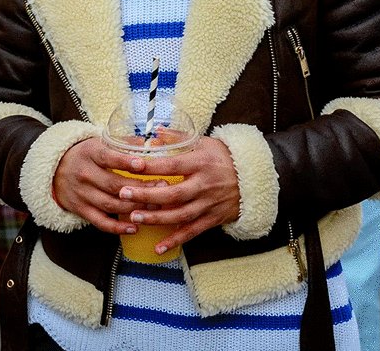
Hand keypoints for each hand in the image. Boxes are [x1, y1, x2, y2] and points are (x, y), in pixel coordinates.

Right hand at [52, 138, 160, 235]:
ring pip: (110, 205)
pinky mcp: (80, 210)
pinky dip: (117, 228)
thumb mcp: (98, 142)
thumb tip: (150, 145)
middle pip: (114, 185)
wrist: (53, 169)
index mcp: (89, 153)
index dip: (126, 162)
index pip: (108, 158)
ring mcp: (82, 194)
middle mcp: (84, 174)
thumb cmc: (85, 154)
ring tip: (155, 207)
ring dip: (134, 208)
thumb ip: (122, 143)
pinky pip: (100, 222)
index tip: (143, 165)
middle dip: (140, 188)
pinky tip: (134, 228)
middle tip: (161, 187)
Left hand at [115, 136, 239, 254]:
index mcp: (200, 163)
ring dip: (156, 219)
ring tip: (134, 218)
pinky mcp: (213, 218)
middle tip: (125, 194)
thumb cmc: (223, 157)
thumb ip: (178, 138)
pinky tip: (158, 248)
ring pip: (180, 215)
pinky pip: (192, 232)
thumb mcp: (203, 142)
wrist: (254, 177)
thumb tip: (154, 132)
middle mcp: (204, 185)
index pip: (173, 165)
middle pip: (173, 193)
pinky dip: (175, 240)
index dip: (152, 166)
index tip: (132, 166)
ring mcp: (209, 204)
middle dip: (147, 195)